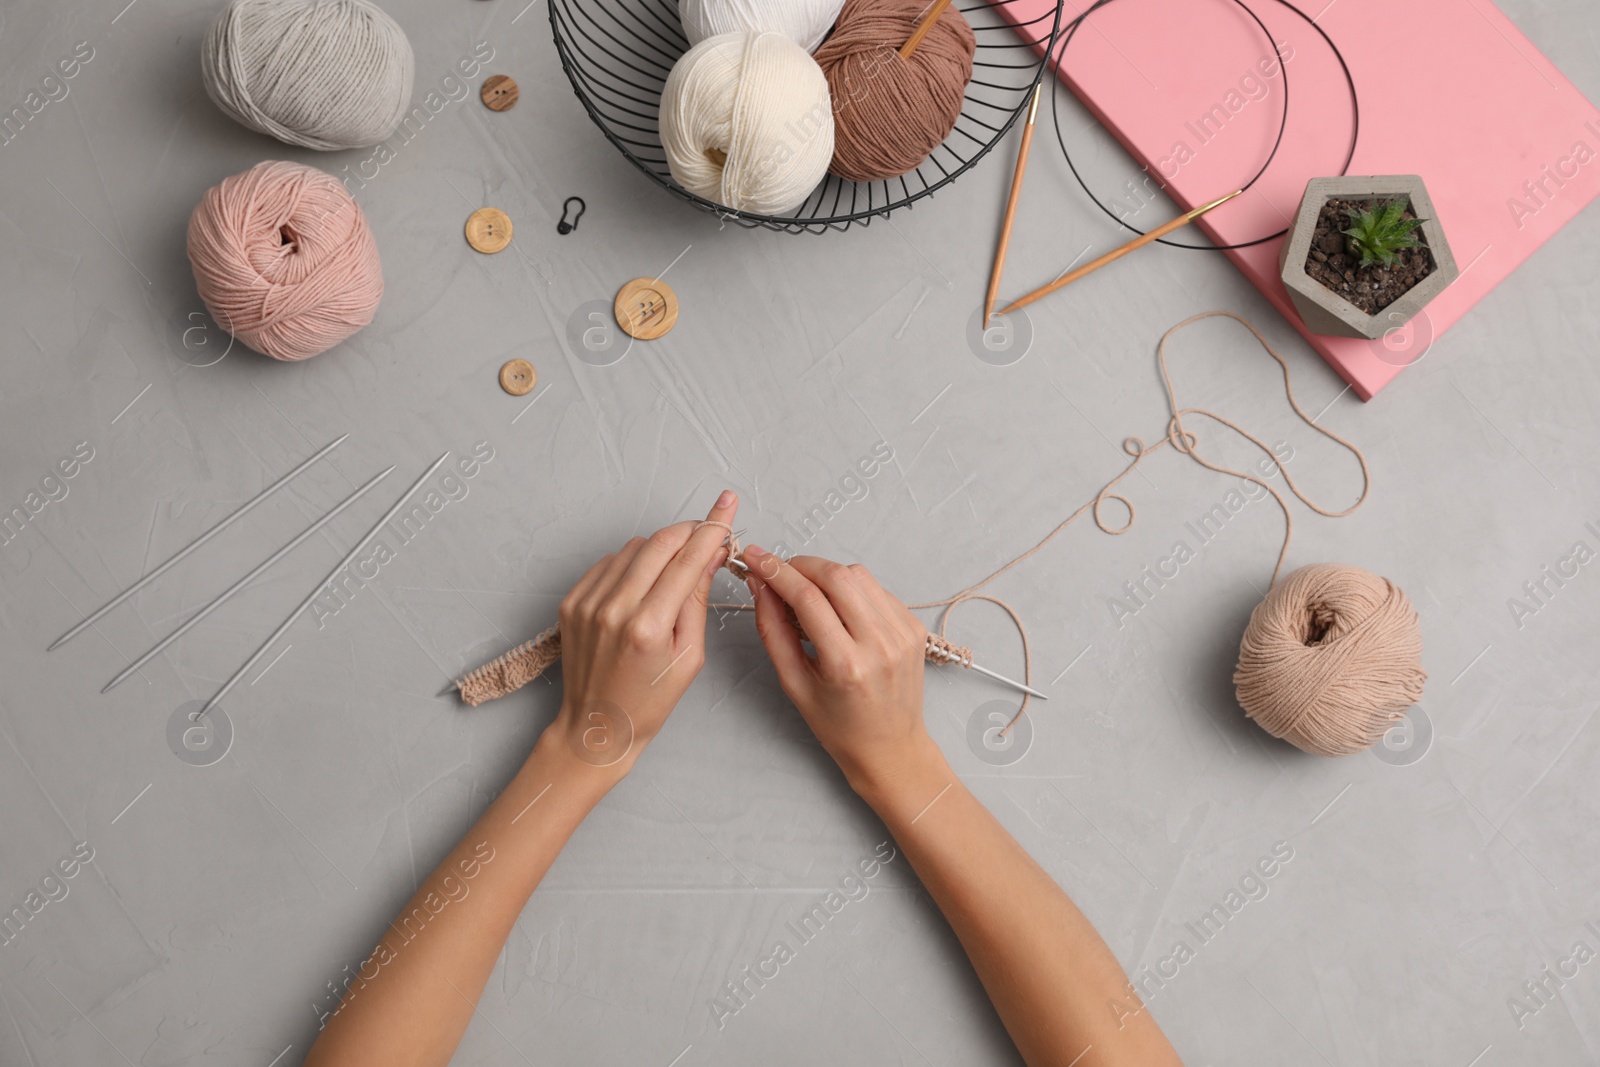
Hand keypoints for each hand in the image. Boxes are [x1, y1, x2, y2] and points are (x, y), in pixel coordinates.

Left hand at [550, 491, 737, 771]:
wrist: (595, 726)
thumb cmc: (648, 701)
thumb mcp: (689, 657)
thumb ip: (697, 600)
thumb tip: (710, 554)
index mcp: (648, 627)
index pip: (687, 560)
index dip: (712, 528)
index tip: (726, 504)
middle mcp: (614, 609)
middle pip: (659, 543)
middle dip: (688, 531)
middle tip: (708, 534)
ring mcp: (587, 603)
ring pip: (633, 548)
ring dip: (660, 549)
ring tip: (673, 572)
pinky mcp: (572, 601)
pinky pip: (609, 563)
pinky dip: (631, 564)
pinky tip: (642, 585)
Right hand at [741, 546, 938, 795]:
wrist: (890, 747)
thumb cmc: (840, 725)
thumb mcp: (794, 683)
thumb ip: (773, 630)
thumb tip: (760, 584)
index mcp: (846, 664)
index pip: (806, 597)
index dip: (775, 571)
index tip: (753, 558)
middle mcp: (880, 643)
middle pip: (835, 575)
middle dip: (799, 565)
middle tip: (778, 572)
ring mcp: (902, 632)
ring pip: (858, 574)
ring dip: (825, 573)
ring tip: (806, 592)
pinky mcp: (913, 626)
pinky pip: (876, 588)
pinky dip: (851, 588)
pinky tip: (838, 608)